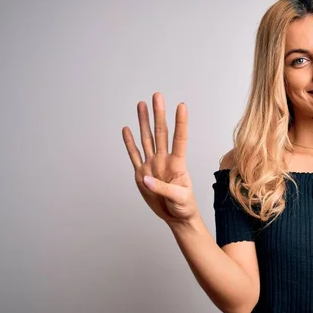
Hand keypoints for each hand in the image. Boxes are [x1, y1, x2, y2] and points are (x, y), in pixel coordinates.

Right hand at [122, 92, 197, 225]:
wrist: (176, 216)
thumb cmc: (184, 206)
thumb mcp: (180, 198)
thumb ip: (164, 188)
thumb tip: (146, 178)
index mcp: (177, 164)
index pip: (180, 139)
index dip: (181, 122)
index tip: (181, 105)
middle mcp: (164, 160)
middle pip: (161, 133)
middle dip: (158, 114)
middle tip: (157, 96)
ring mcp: (152, 165)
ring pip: (147, 139)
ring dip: (144, 122)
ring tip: (141, 104)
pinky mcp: (142, 174)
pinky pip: (134, 155)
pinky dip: (130, 143)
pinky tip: (128, 129)